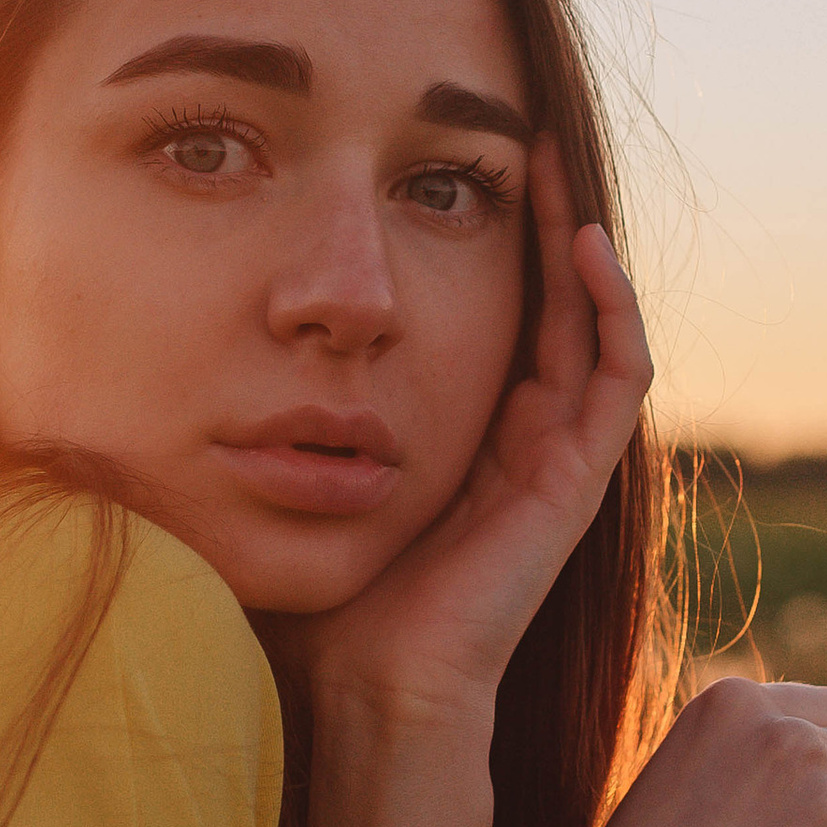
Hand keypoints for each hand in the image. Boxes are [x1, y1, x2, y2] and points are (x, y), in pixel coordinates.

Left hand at [276, 132, 652, 735]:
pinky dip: (613, 309)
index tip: (458, 170)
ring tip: (556, 169)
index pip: (499, 319)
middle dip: (541, 223)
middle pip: (552, 308)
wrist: (371, 688)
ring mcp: (558, 463)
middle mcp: (522, 446)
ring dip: (581, 246)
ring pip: (592, 327)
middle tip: (527, 138)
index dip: (494, 245)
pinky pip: (620, 379)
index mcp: (467, 443)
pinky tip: (585, 246)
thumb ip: (279, 420)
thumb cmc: (323, 602)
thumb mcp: (299, 478)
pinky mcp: (577, 483)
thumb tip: (206, 349)